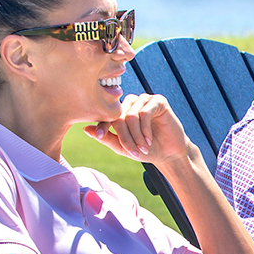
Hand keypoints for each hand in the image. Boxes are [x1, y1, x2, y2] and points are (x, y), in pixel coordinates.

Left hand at [86, 92, 200, 166]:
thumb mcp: (122, 147)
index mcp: (121, 110)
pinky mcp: (158, 101)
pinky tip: (149, 140)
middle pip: (119, 116)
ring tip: (143, 148)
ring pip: (131, 115)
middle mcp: (132, 102)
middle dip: (125, 136)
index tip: (100, 135)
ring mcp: (145, 100)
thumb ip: (105, 137)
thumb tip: (85, 129)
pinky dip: (145, 129)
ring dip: (136, 135)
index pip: (108, 115)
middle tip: (133, 151)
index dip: (103, 125)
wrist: (168, 154)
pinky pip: (145, 113)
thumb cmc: (144, 150)